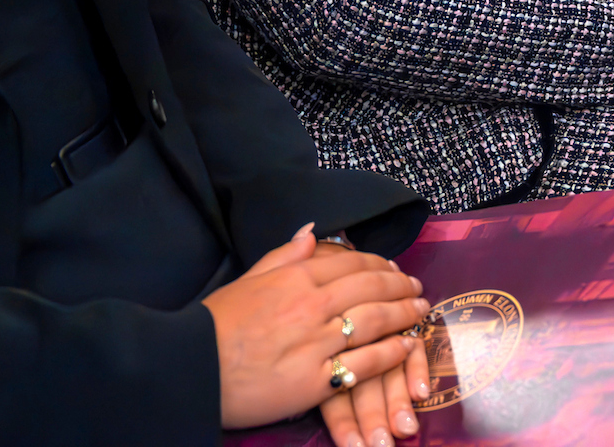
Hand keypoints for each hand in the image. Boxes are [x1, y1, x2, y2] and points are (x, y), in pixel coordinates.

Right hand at [209, 226, 429, 442]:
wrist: (193, 368)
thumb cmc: (215, 324)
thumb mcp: (248, 278)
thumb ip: (283, 254)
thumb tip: (312, 232)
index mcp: (294, 277)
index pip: (350, 263)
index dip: (379, 265)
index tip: (395, 269)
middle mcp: (312, 305)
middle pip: (370, 289)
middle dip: (400, 286)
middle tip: (417, 288)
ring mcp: (317, 343)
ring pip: (375, 321)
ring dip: (405, 314)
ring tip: (420, 310)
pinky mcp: (317, 381)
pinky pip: (364, 363)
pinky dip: (391, 353)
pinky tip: (407, 346)